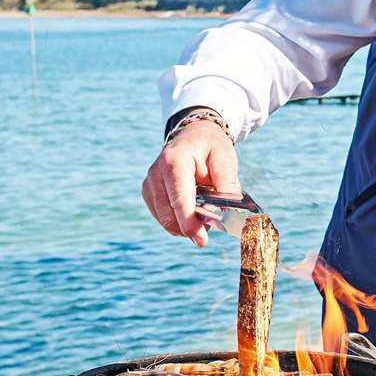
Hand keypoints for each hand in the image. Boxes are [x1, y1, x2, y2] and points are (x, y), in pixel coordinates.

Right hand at [142, 122, 239, 247]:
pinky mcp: (149, 192)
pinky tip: (192, 212)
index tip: (201, 240)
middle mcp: (156, 172)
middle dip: (190, 227)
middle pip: (168, 213)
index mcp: (174, 161)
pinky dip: (178, 221)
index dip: (189, 222)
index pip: (179, 197)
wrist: (194, 135)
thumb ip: (227, 186)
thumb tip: (227, 214)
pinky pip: (162, 217)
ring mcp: (149, 183)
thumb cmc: (211, 147)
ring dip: (185, 225)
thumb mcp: (225, 160)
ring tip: (204, 213)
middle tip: (211, 227)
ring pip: (164, 219)